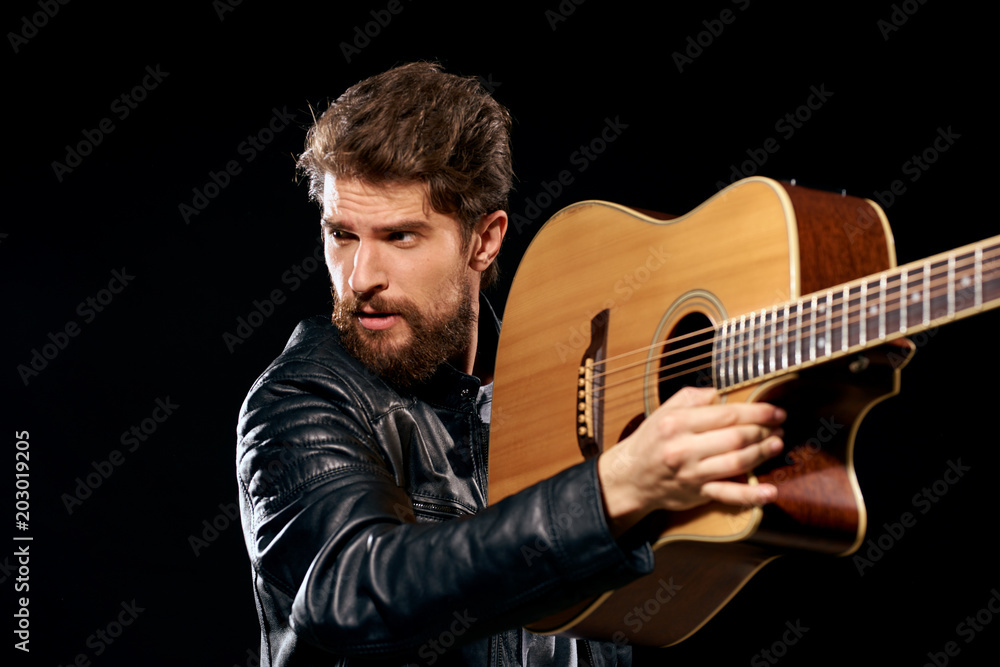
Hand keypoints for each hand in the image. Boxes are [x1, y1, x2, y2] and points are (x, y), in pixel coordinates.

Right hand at [597, 386, 784, 535]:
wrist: (630, 476)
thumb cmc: (651, 440)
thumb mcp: (665, 411)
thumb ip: (692, 398)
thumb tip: (720, 393)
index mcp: (678, 423)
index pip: (727, 415)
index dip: (757, 412)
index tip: (775, 411)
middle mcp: (684, 448)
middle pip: (736, 438)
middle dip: (764, 431)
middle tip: (779, 427)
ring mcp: (692, 473)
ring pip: (737, 462)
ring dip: (763, 453)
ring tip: (777, 444)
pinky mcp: (697, 493)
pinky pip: (728, 495)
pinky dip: (752, 495)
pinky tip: (771, 492)